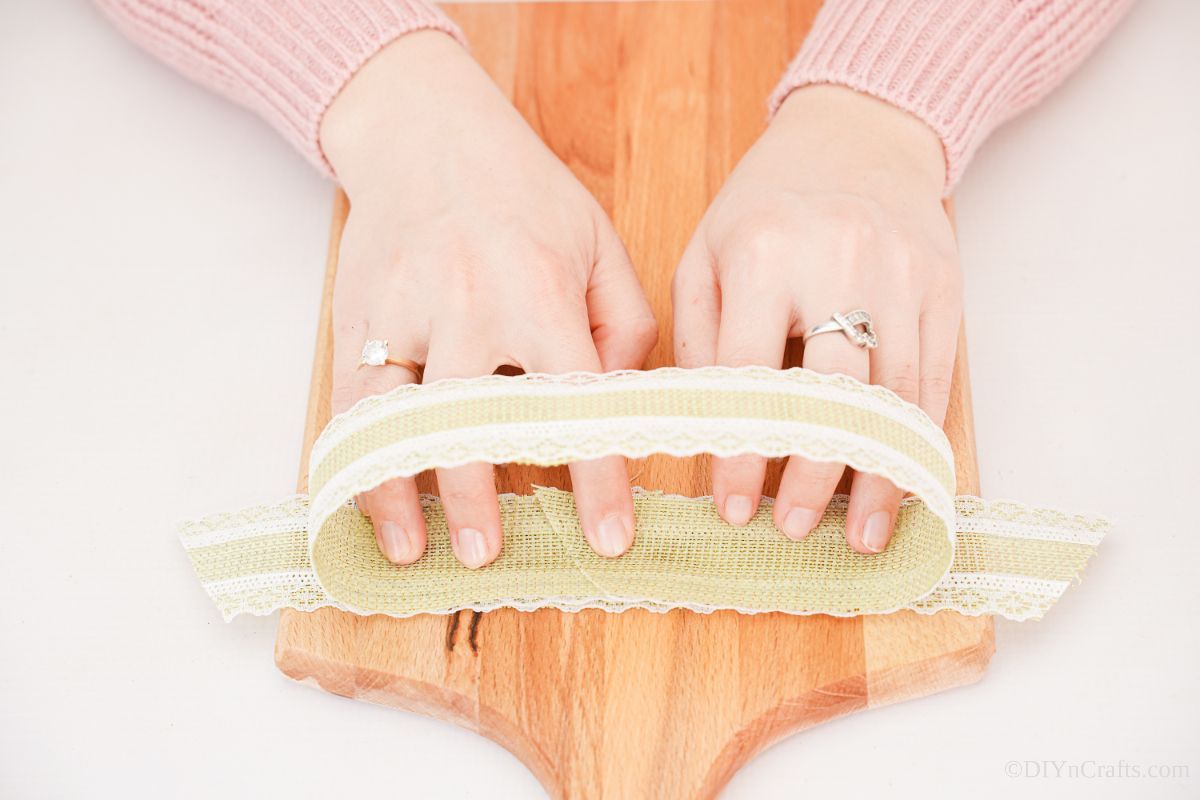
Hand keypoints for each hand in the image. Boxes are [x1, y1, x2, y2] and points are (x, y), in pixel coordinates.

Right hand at [320, 31, 656, 568]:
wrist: (424, 131)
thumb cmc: (523, 191)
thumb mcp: (600, 243)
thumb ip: (623, 326)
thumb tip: (620, 405)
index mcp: (542, 289)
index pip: (576, 401)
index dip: (596, 476)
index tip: (609, 537)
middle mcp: (469, 305)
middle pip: (475, 421)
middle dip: (480, 496)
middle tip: (488, 556)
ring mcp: (404, 312)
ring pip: (400, 418)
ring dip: (403, 490)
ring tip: (412, 551)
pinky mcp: (357, 317)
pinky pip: (352, 402)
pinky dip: (357, 457)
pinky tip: (365, 497)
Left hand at [671, 85, 961, 553]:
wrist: (860, 135)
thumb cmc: (767, 204)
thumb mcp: (706, 252)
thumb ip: (697, 338)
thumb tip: (707, 429)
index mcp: (763, 254)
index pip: (749, 375)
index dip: (742, 450)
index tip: (734, 507)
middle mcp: (838, 263)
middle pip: (831, 392)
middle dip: (813, 473)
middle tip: (792, 529)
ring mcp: (902, 277)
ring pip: (895, 397)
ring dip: (879, 475)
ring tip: (860, 535)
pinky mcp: (945, 289)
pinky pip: (935, 381)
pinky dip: (918, 441)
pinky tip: (904, 483)